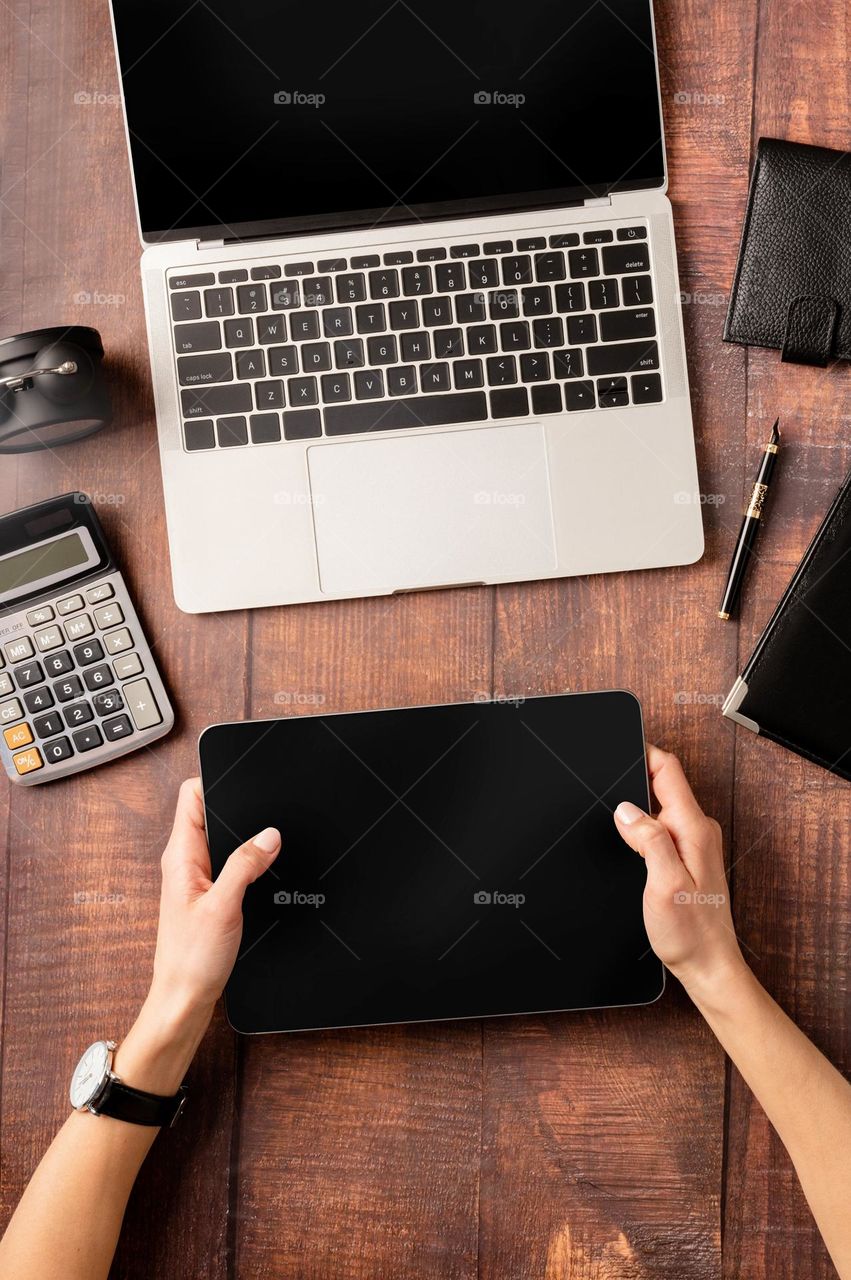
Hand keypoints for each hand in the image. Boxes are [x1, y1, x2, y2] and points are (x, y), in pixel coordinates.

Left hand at [150, 778, 280, 1015]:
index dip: (215, 778)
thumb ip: (245, 864)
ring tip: (269, 839)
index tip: (245, 776)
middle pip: (210, 812)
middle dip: (239, 804)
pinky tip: (266, 869)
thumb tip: (269, 832)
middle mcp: (185, 862)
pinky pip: (230, 861)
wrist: (184, 1001)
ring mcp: (197, 878)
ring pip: (223, 838)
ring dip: (245, 834)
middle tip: (267, 806)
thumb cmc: (191, 960)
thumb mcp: (224, 906)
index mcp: (180, 856)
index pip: (191, 795)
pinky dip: (249, 858)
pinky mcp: (210, 894)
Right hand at [614, 746, 745, 995]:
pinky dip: (643, 826)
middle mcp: (698, 831)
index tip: (619, 747)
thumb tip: (626, 809)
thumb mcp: (663, 883)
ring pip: (660, 806)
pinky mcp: (687, 857)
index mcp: (693, 829)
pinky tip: (630, 841)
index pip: (668, 770)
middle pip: (663, 783)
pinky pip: (662, 826)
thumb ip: (648, 840)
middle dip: (634, 778)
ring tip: (615, 815)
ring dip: (638, 805)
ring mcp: (694, 843)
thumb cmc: (690, 933)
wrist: (708, 966)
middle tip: (606, 783)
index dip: (644, 752)